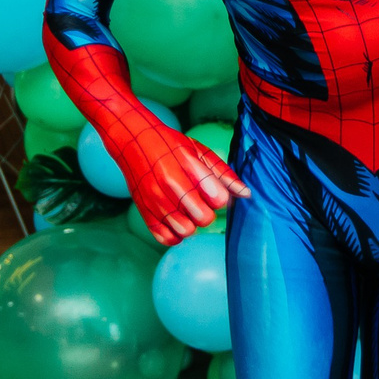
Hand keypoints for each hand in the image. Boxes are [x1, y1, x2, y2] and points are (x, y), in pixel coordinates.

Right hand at [127, 130, 250, 244]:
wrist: (133, 140)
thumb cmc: (170, 145)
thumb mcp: (199, 150)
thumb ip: (223, 173)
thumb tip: (246, 194)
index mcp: (188, 165)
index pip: (218, 198)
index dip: (221, 199)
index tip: (214, 193)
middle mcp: (170, 183)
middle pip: (204, 218)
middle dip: (207, 213)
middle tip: (200, 203)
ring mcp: (155, 199)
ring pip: (186, 231)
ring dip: (191, 224)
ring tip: (186, 210)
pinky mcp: (144, 211)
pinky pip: (166, 238)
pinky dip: (174, 235)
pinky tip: (176, 220)